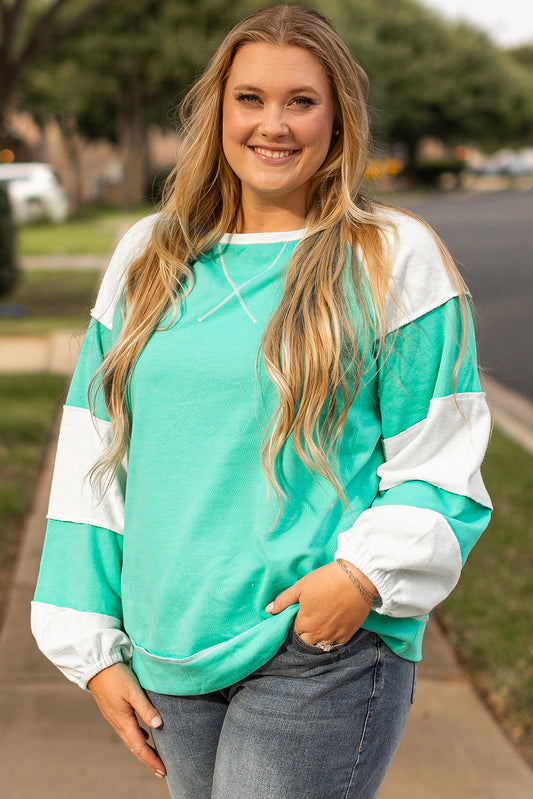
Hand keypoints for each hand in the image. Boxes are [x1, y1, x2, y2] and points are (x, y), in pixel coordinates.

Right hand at [88, 662, 165, 777]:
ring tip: (154, 755)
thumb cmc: (116, 676)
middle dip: (148, 759)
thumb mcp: (133, 690)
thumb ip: (145, 708)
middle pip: (135, 747)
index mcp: (123, 721)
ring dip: (143, 749)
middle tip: (161, 770)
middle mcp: (118, 723)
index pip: (139, 747)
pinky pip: (127, 729)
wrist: (97, 665)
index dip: (151, 760)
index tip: (163, 770)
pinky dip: (137, 736)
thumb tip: (158, 725)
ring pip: (131, 739)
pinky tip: (144, 733)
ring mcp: (114, 717)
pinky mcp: (114, 709)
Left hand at [266, 561, 375, 646]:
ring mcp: (334, 636)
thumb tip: (268, 610)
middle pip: (306, 641)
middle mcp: (318, 634)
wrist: (356, 579)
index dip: (295, 623)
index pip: (293, 631)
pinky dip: (331, 639)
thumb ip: (283, 600)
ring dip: (317, 638)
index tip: (299, 614)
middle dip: (305, 634)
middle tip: (309, 619)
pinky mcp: (348, 634)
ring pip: (321, 645)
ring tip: (320, 624)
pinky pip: (336, 644)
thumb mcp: (300, 586)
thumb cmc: (325, 580)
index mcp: (304, 623)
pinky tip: (331, 627)